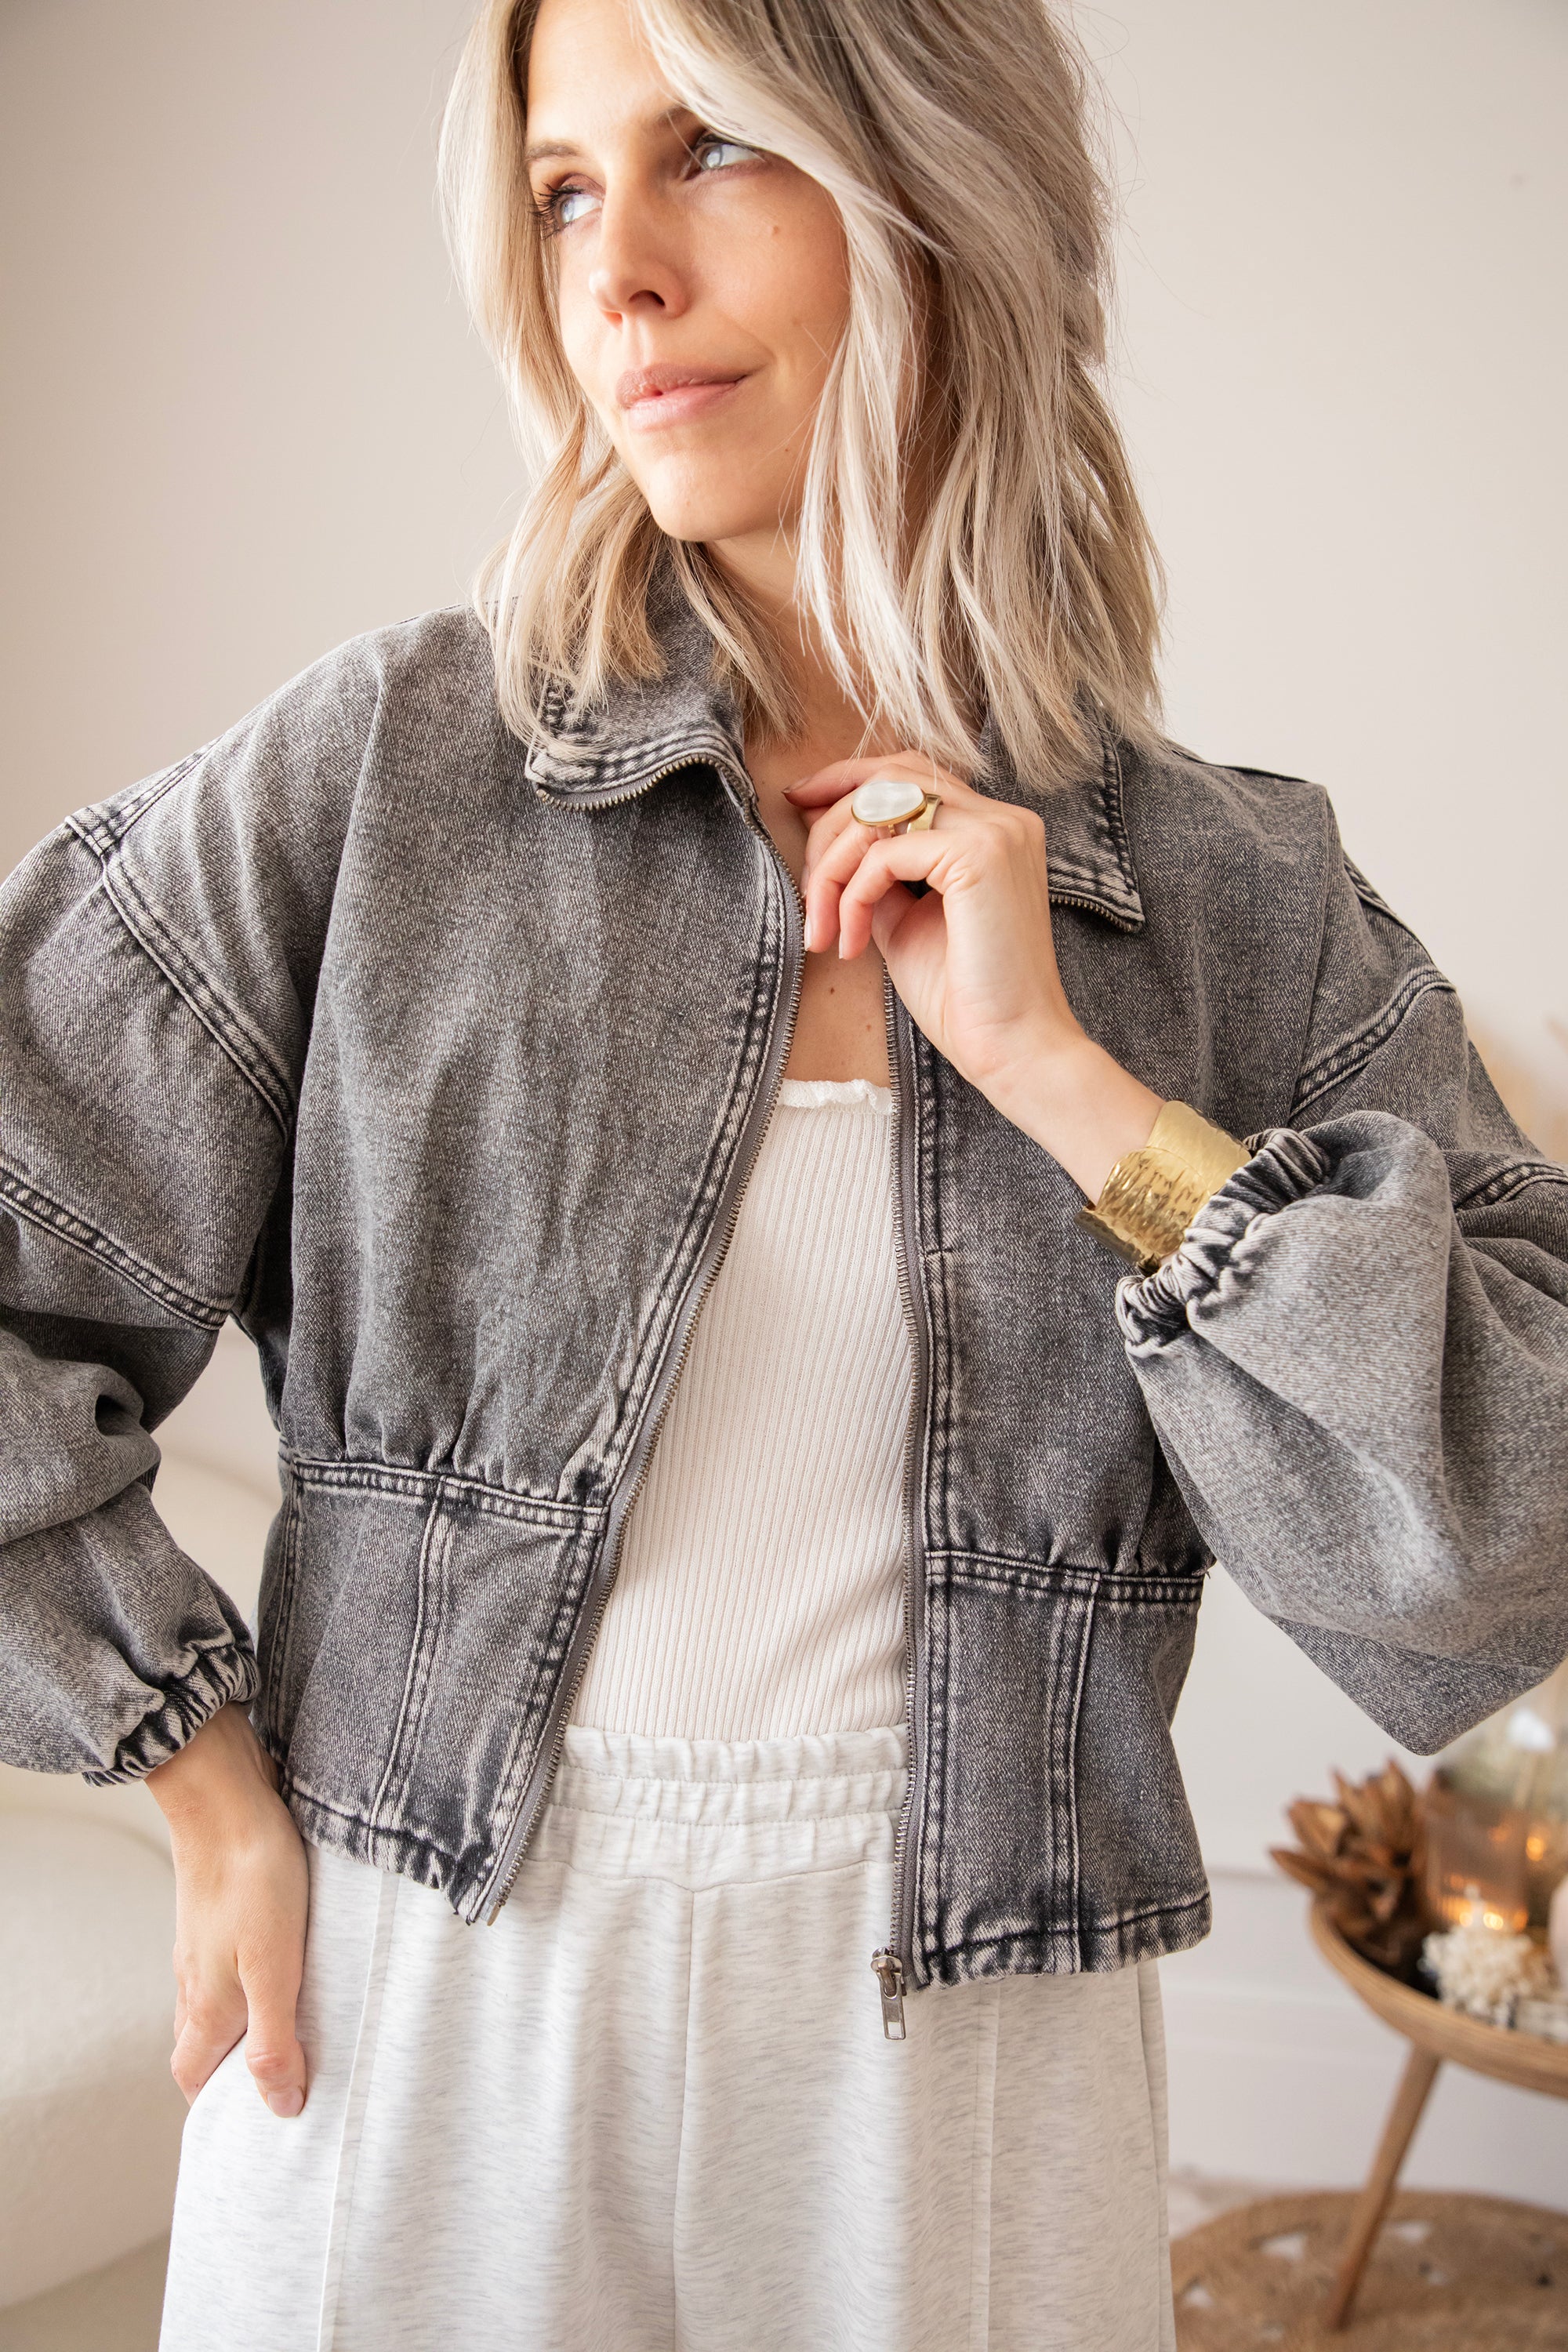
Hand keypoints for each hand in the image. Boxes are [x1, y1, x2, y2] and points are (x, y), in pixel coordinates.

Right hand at [147, 1701, 309, 2114]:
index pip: (192, 2074)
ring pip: (215, 1996)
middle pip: (201, 2039)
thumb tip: (280, 2107)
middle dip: (230, 2066)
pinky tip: (285, 1957)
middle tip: (278, 2077)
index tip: (249, 2123)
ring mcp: (203, 1939)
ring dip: (245, 2017)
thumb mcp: (274, 1970)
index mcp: (206, 2005)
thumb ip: (273, 2040)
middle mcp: (195, 1977)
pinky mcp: (219, 1905)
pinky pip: (228, 1956)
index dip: (214, 2103)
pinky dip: (252, 1973)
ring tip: (292, 2024)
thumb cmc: (254, 1880)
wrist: (226, 1797)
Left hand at [785, 752, 1160, 1197]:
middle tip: (807, 893)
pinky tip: (853, 944)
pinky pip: (884, 853)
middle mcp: (1002, 818)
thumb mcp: (904, 920)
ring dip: (832, 870)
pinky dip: (853, 896)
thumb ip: (874, 872)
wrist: (1012, 1049)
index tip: (797, 801)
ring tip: (824, 929)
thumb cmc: (964, 998)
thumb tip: (820, 829)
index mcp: (992, 828)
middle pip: (888, 778)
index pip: (909, 772)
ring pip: (879, 811)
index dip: (846, 778)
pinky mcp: (980, 854)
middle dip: (828, 825)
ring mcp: (996, 830)